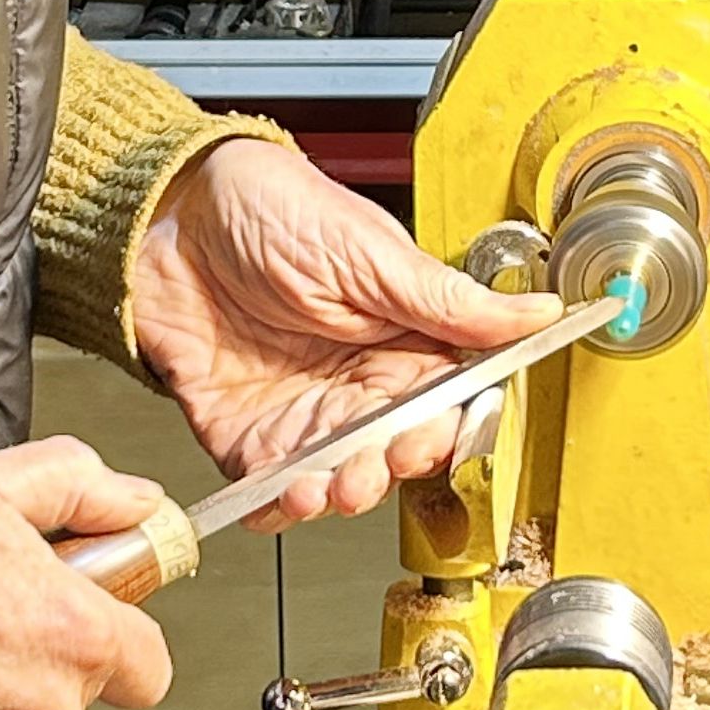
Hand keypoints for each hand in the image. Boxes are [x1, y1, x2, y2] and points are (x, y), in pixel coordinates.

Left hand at [129, 137, 560, 522]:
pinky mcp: (242, 431)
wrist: (170, 209)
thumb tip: (539, 311)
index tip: (437, 436)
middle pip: (390, 452)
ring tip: (322, 487)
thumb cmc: (271, 206)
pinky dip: (272, 504)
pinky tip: (278, 500)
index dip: (446, 429)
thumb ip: (450, 302)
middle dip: (386, 470)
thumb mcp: (372, 251)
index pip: (446, 403)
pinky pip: (264, 485)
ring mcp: (300, 412)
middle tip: (374, 467)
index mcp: (402, 339)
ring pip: (333, 478)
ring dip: (333, 493)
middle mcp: (356, 384)